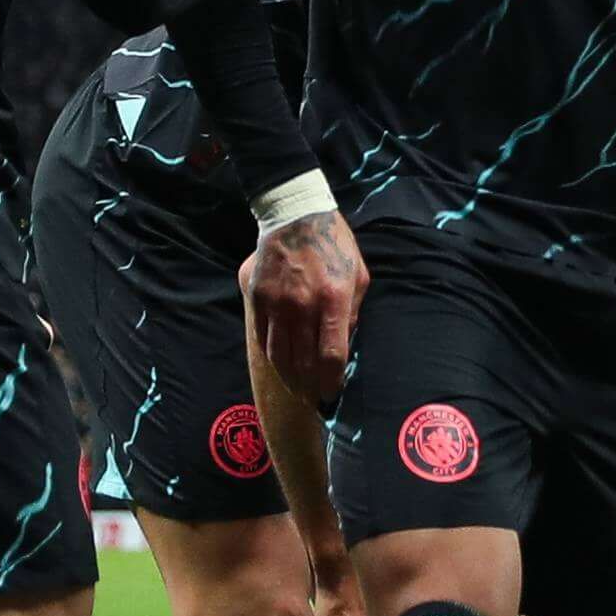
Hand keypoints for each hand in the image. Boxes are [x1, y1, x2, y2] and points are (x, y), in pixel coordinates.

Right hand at [244, 209, 369, 404]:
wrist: (295, 216)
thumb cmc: (334, 246)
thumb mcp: (358, 276)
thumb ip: (352, 312)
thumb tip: (346, 344)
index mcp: (333, 299)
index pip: (332, 355)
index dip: (332, 382)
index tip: (333, 393)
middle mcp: (302, 305)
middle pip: (303, 362)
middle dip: (311, 387)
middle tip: (315, 399)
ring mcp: (276, 303)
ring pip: (279, 356)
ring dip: (289, 379)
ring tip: (298, 390)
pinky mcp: (258, 299)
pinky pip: (262, 339)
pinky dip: (272, 357)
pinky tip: (281, 365)